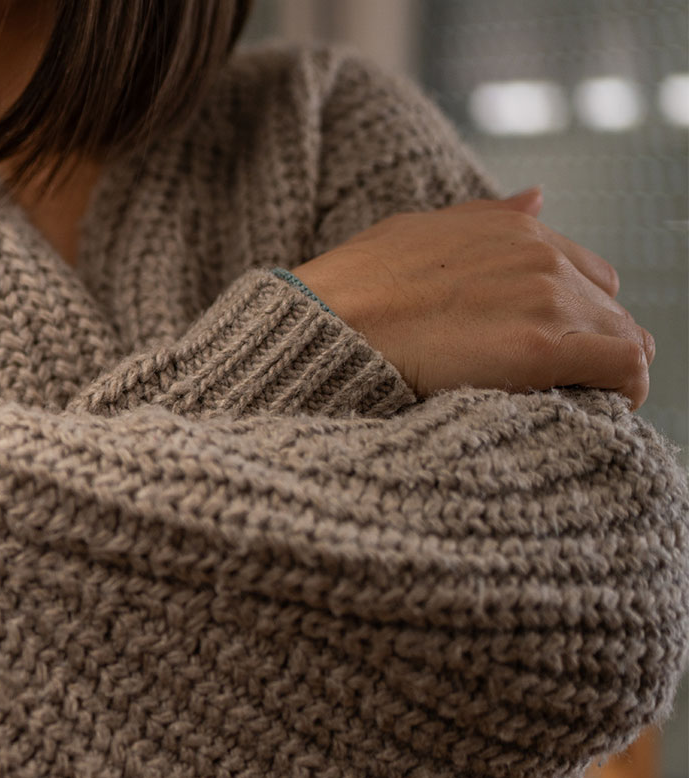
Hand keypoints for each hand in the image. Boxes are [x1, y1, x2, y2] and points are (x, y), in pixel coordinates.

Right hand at [292, 188, 653, 407]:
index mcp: (517, 230)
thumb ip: (486, 218)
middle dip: (588, 346)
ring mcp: (546, 301)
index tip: (546, 350)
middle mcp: (543, 258)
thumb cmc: (353, 288)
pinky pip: (625, 370)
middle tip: (548, 384)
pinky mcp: (541, 350)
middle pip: (610, 311)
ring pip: (624, 341)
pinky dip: (620, 392)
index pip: (590, 275)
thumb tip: (538, 197)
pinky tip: (592, 408)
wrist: (323, 325)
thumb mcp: (419, 232)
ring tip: (561, 401)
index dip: (574, 316)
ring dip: (600, 373)